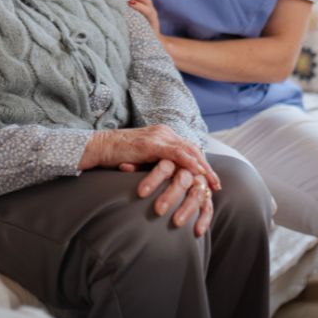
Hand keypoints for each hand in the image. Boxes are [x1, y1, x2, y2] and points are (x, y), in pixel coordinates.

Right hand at [79, 125, 219, 190]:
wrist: (99, 147)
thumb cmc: (116, 156)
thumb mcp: (141, 159)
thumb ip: (155, 165)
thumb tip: (167, 181)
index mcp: (163, 135)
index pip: (188, 148)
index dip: (201, 164)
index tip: (211, 180)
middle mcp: (164, 133)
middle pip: (193, 149)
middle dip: (207, 168)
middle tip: (217, 184)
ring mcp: (159, 136)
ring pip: (189, 150)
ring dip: (203, 167)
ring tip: (213, 182)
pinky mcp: (152, 144)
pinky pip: (176, 153)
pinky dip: (190, 162)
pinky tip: (198, 173)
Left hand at [136, 161, 213, 236]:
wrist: (176, 165)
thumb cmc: (154, 164)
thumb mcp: (146, 161)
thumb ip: (137, 164)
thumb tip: (123, 166)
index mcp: (173, 157)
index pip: (165, 165)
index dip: (154, 178)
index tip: (140, 193)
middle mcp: (188, 169)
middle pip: (183, 179)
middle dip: (171, 195)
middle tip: (158, 210)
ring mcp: (200, 182)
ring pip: (197, 194)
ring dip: (188, 208)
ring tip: (176, 223)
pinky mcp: (206, 195)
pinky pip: (208, 207)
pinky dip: (204, 218)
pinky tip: (197, 231)